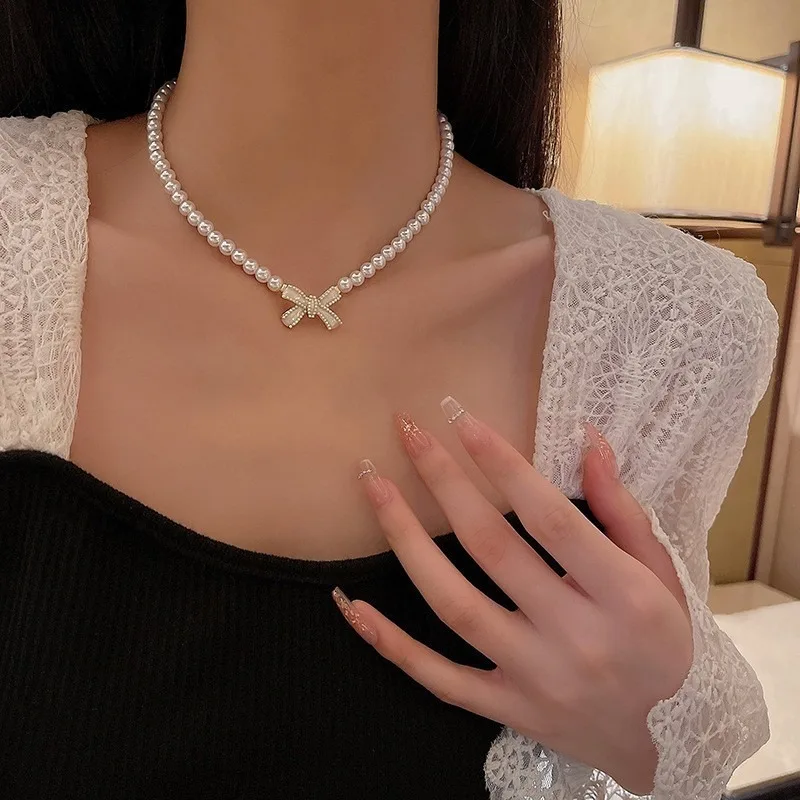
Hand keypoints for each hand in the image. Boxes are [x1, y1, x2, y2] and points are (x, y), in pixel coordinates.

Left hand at [331, 395, 693, 795]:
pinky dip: (392, 645)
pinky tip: (352, 607)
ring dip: (406, 542)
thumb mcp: (662, 574)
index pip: (550, 518)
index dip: (502, 466)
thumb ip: (622, 509)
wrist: (673, 742)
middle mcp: (575, 638)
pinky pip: (439, 679)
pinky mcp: (507, 709)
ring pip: (454, 605)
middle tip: (407, 432)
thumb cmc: (667, 645)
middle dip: (445, 481)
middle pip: (491, 548)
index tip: (462, 420)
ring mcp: (534, 678)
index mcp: (624, 598)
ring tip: (374, 487)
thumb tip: (589, 441)